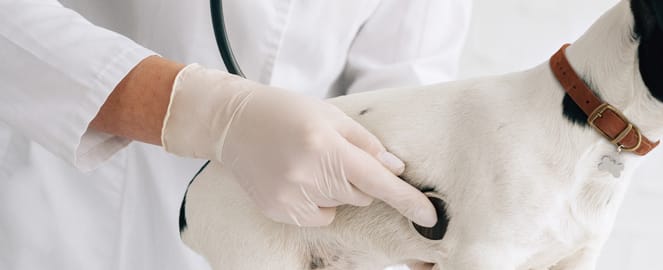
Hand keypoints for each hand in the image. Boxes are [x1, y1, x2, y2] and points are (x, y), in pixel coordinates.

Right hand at [161, 64, 436, 226]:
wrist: (233, 123)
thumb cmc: (286, 112)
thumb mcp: (332, 115)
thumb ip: (367, 144)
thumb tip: (397, 169)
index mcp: (326, 147)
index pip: (378, 181)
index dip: (407, 199)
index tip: (430, 215)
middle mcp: (309, 176)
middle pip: (362, 194)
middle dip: (358, 178)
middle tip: (331, 154)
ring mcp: (292, 198)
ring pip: (341, 205)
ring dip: (337, 189)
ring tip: (309, 162)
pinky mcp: (279, 212)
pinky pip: (320, 216)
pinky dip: (317, 202)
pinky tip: (296, 177)